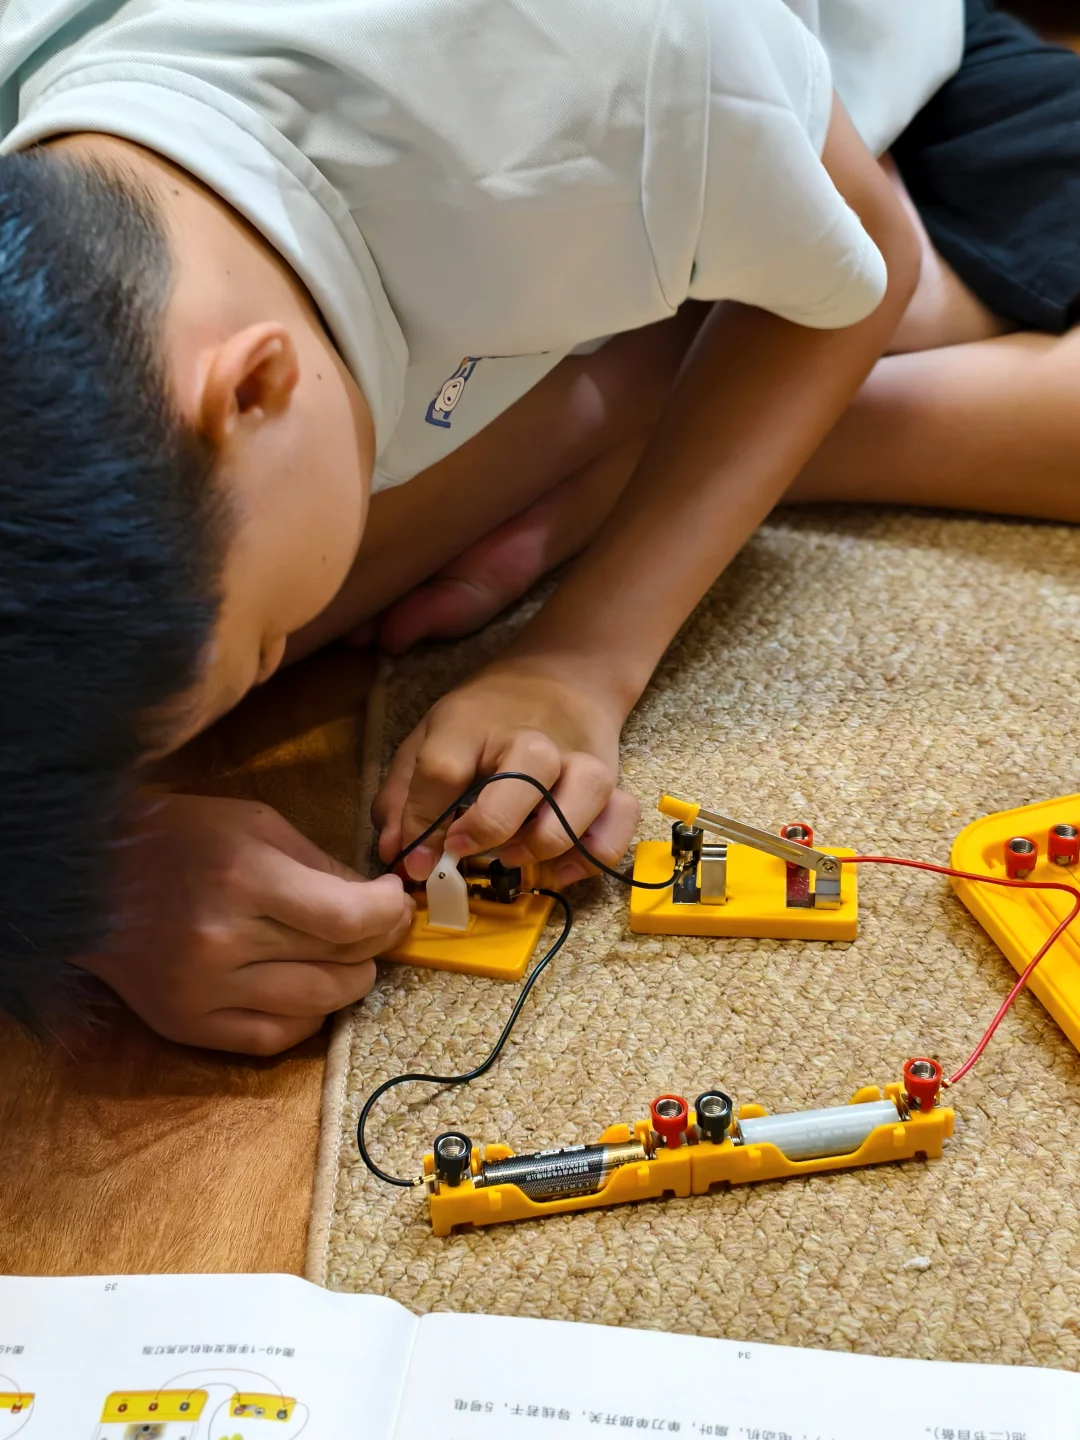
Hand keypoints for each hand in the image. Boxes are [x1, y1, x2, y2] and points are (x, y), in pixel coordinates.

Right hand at [81, 794, 413, 1053]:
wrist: (85, 876)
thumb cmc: (177, 836)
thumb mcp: (256, 823)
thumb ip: (320, 863)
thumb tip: (377, 901)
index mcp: (245, 879)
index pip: (349, 919)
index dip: (388, 914)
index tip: (394, 902)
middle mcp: (224, 942)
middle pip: (340, 963)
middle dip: (376, 943)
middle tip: (378, 926)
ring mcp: (202, 991)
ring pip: (317, 1006)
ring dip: (349, 982)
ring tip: (349, 958)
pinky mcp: (185, 1024)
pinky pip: (272, 1040)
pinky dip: (306, 1020)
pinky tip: (310, 994)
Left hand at [373, 662, 639, 885]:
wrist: (561, 678)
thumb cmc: (487, 718)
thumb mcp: (432, 736)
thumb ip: (404, 795)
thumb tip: (396, 855)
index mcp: (473, 725)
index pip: (443, 771)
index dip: (423, 824)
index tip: (415, 860)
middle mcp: (533, 740)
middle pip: (522, 781)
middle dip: (490, 828)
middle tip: (465, 849)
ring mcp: (580, 759)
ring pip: (583, 800)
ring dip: (545, 842)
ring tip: (513, 856)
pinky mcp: (612, 781)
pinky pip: (619, 821)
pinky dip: (593, 853)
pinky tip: (559, 866)